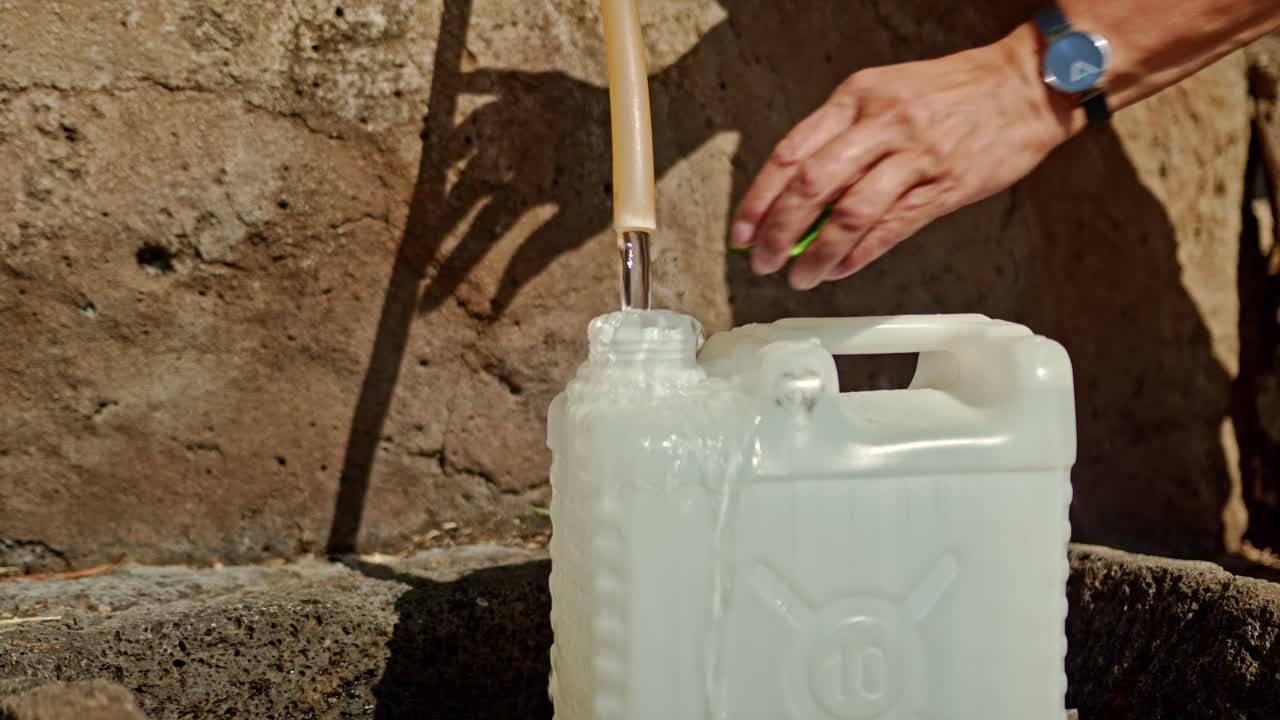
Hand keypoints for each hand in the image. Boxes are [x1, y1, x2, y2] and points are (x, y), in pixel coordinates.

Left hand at [730, 27, 1079, 289]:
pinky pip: (892, 227)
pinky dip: (859, 254)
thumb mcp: (885, 93)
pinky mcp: (944, 186)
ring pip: (850, 211)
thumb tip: (797, 197)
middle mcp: (882, 124)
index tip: (743, 230)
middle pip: (812, 185)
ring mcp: (914, 156)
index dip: (760, 198)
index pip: (791, 152)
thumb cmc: (953, 92)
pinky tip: (839, 269)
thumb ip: (841, 138)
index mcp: (857, 98)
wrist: (1025, 85)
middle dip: (779, 230)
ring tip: (800, 276)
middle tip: (763, 260)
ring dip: (817, 252)